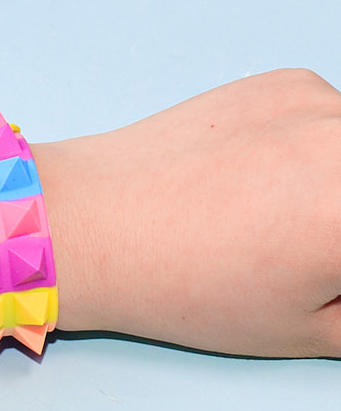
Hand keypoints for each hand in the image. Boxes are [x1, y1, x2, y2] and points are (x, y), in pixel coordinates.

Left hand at [40, 68, 340, 356]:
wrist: (94, 224)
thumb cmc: (181, 287)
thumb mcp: (299, 328)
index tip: (327, 272)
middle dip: (339, 230)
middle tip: (312, 253)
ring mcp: (319, 101)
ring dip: (339, 187)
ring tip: (281, 220)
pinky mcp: (283, 81)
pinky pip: (329, 120)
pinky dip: (316, 152)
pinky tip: (259, 182)